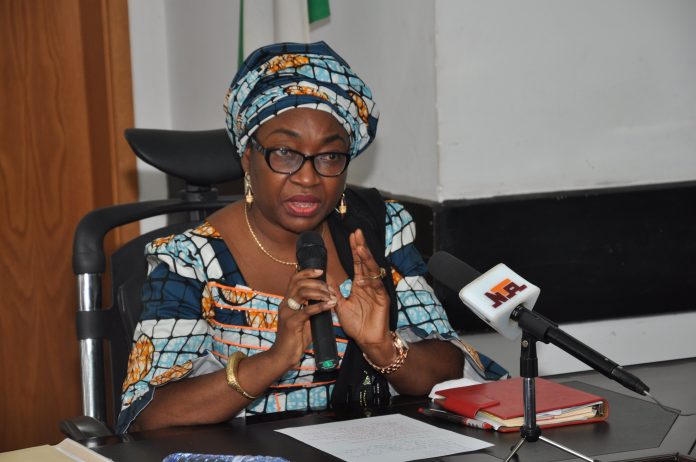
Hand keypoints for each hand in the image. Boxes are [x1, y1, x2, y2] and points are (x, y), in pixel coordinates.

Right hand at [270, 268, 336, 367]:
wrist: (283, 356)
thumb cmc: (296, 339)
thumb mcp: (305, 321)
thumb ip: (312, 310)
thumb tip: (328, 301)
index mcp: (287, 302)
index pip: (294, 279)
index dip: (306, 272)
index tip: (320, 271)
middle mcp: (285, 304)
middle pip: (298, 282)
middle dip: (316, 282)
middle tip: (329, 289)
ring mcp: (287, 313)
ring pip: (302, 293)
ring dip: (319, 292)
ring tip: (331, 297)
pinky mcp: (291, 323)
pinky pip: (307, 311)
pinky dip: (320, 306)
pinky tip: (330, 306)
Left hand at [334, 229, 391, 349]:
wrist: (367, 341)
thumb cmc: (356, 325)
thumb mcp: (340, 306)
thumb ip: (334, 292)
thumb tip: (325, 278)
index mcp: (360, 285)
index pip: (357, 263)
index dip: (355, 249)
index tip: (352, 236)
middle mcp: (369, 285)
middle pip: (365, 262)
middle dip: (361, 247)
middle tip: (357, 232)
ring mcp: (377, 290)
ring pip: (372, 270)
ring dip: (366, 258)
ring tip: (359, 246)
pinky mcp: (382, 299)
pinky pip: (377, 285)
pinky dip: (371, 277)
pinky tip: (365, 270)